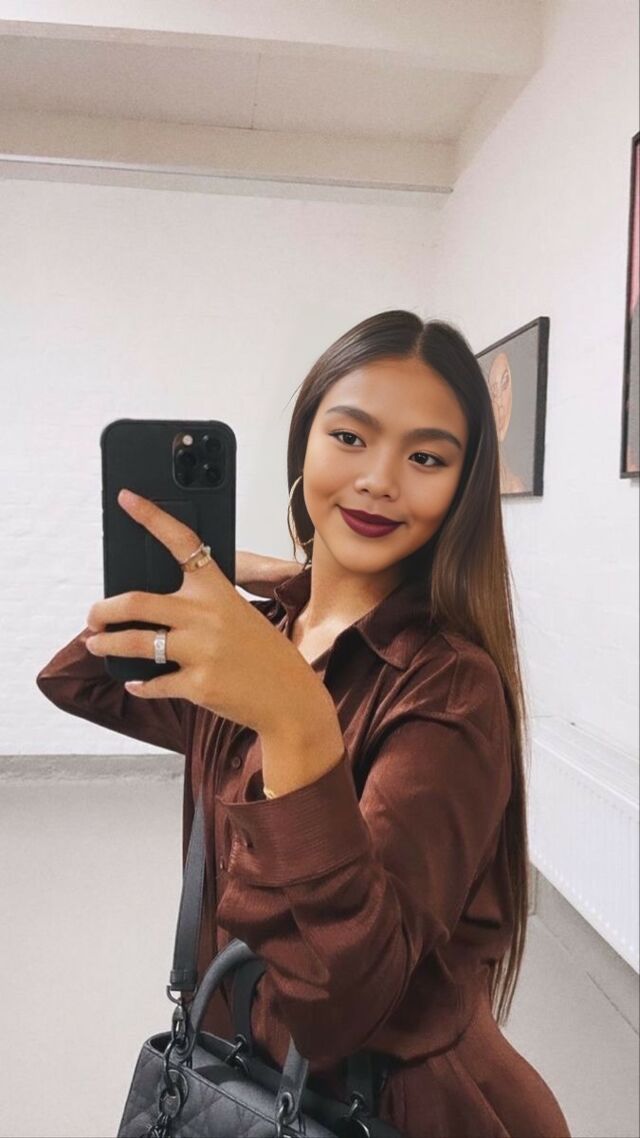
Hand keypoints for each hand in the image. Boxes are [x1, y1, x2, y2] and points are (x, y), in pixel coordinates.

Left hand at [84, 489, 323, 735]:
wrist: (290, 697)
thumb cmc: (261, 654)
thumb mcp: (238, 615)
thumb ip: (200, 606)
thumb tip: (149, 610)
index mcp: (218, 589)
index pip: (181, 541)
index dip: (151, 516)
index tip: (126, 498)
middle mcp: (206, 615)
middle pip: (135, 601)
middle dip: (102, 609)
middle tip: (94, 615)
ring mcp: (201, 650)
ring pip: (135, 643)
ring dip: (106, 644)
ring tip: (96, 644)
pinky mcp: (198, 684)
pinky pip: (152, 682)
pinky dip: (139, 684)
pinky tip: (136, 682)